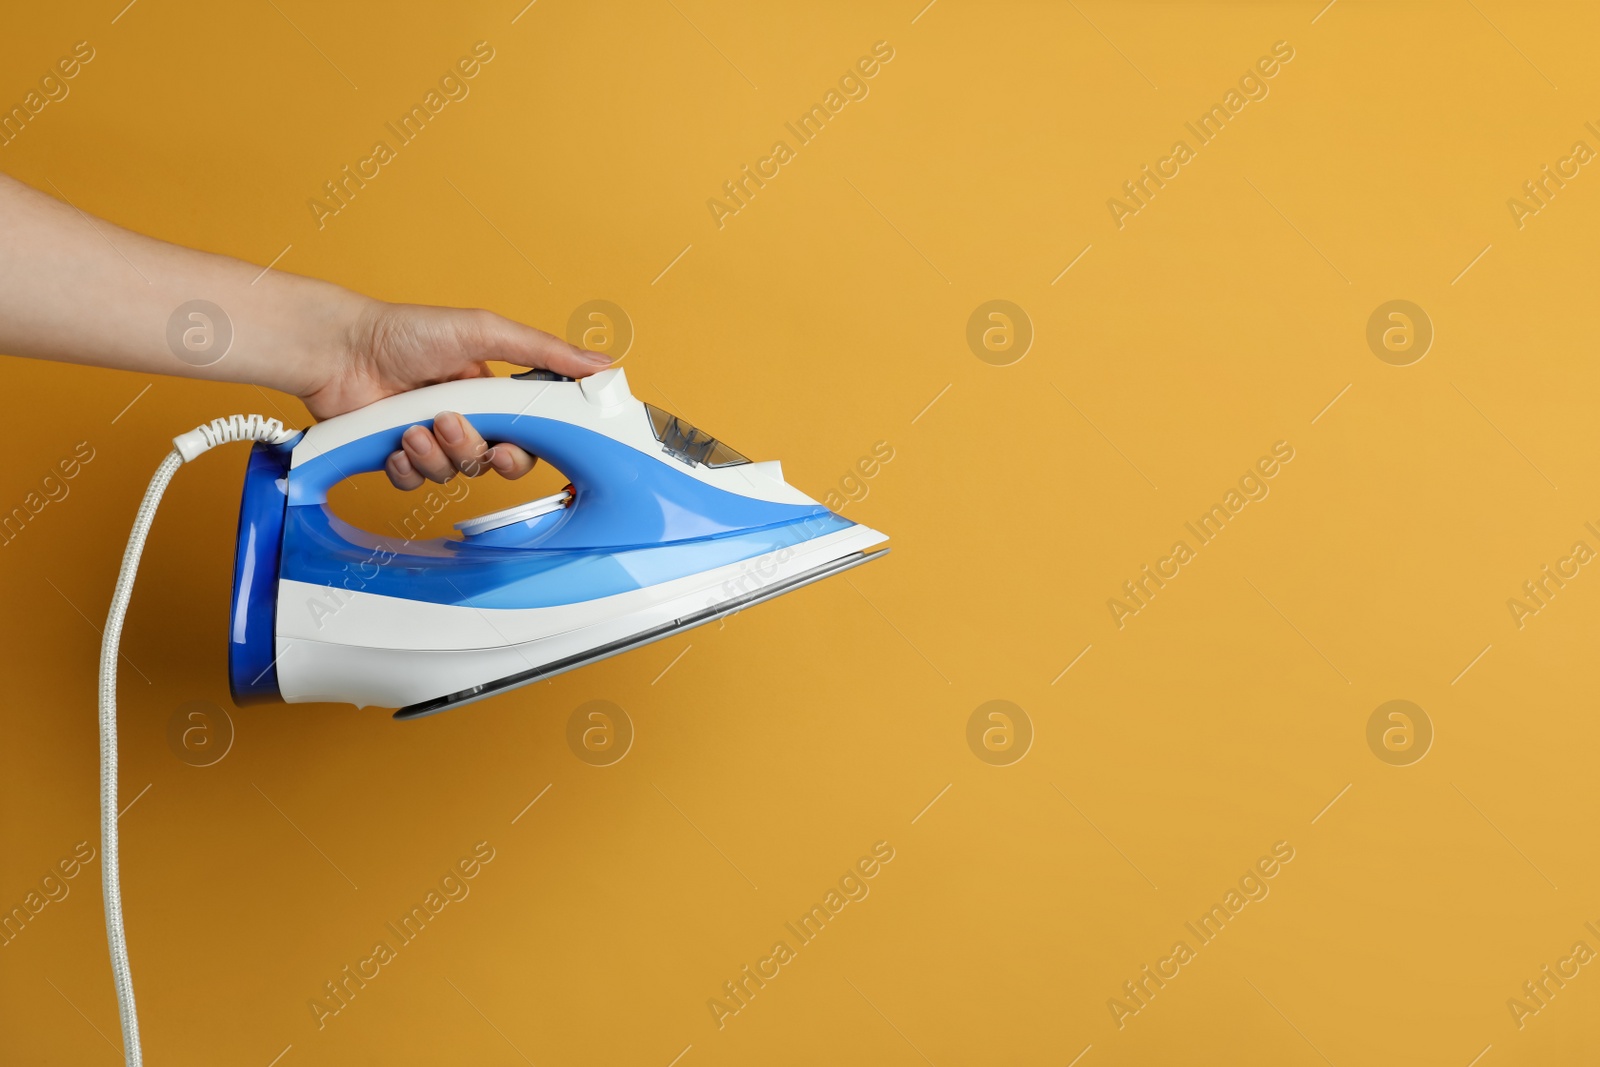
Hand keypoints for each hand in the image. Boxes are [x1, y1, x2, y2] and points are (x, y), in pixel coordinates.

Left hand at [297, 301, 611, 489]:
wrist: (339, 351)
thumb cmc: (406, 331)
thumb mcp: (486, 331)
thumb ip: (545, 351)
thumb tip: (600, 364)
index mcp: (493, 394)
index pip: (526, 436)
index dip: (522, 450)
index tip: (511, 449)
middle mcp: (466, 420)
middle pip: (490, 463)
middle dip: (471, 449)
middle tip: (450, 424)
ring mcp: (431, 440)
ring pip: (452, 475)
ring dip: (433, 453)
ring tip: (412, 424)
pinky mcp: (398, 458)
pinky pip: (416, 483)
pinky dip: (405, 467)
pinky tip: (394, 441)